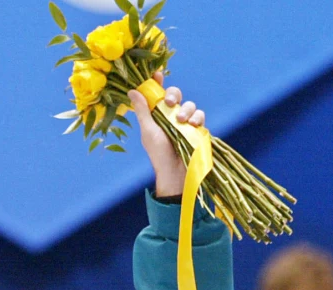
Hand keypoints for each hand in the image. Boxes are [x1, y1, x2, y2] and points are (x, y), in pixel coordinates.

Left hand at [127, 75, 203, 197]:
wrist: (175, 171)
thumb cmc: (158, 153)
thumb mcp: (148, 130)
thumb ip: (143, 111)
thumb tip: (132, 91)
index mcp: (156, 115)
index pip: (157, 94)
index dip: (157, 83)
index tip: (157, 74)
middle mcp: (170, 116)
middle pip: (175, 95)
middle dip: (174, 95)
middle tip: (170, 103)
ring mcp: (184, 121)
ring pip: (189, 104)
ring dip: (186, 109)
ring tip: (181, 121)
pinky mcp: (196, 128)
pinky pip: (200, 115)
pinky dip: (197, 117)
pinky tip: (192, 124)